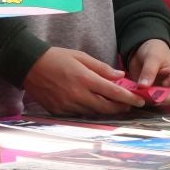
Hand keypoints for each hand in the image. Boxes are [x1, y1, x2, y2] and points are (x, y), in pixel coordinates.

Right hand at [22, 47, 145, 115]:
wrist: (28, 66)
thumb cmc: (56, 57)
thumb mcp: (80, 56)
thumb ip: (101, 68)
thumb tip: (120, 76)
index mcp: (85, 79)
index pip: (113, 92)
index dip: (129, 97)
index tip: (140, 100)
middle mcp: (78, 95)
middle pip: (107, 107)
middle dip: (121, 107)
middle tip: (130, 104)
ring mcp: (68, 105)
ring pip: (94, 112)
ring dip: (107, 110)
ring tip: (115, 105)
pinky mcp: (60, 111)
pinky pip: (80, 114)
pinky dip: (90, 110)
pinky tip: (94, 105)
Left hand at [125, 39, 169, 104]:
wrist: (143, 48)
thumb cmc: (154, 49)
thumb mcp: (153, 57)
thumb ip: (149, 71)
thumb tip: (144, 86)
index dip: (168, 99)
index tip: (155, 99)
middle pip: (165, 101)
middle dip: (153, 100)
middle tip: (141, 96)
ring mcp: (159, 92)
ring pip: (153, 102)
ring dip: (144, 100)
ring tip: (134, 93)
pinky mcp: (148, 93)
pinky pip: (143, 99)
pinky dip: (137, 97)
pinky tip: (131, 93)